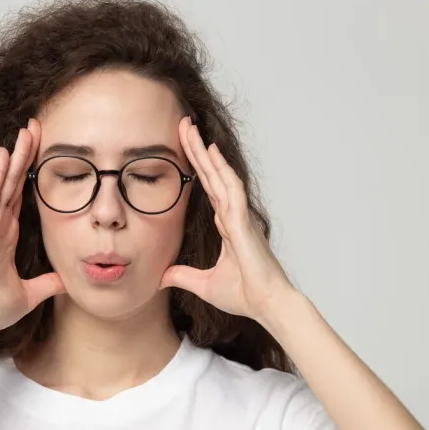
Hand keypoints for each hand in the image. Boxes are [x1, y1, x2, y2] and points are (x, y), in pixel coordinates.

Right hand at [0, 118, 65, 342]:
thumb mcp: (30, 292)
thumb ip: (48, 283)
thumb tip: (68, 282)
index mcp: (8, 235)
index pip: (22, 196)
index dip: (33, 174)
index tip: (44, 154)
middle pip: (15, 181)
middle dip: (27, 155)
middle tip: (37, 128)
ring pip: (5, 181)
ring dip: (17, 156)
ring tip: (28, 130)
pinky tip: (7, 153)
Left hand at [159, 116, 295, 323]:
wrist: (265, 305)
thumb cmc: (243, 294)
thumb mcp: (203, 284)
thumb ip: (183, 276)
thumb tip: (162, 277)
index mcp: (226, 225)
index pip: (207, 188)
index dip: (196, 167)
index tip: (183, 147)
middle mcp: (233, 215)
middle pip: (211, 175)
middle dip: (197, 150)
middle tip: (183, 124)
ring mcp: (239, 217)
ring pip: (219, 176)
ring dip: (205, 152)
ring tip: (191, 129)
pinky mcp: (243, 223)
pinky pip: (231, 190)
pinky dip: (221, 170)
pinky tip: (212, 153)